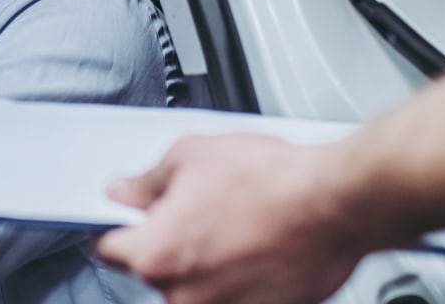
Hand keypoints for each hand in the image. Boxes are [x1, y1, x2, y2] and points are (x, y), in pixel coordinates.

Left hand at [96, 134, 389, 303]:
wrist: (336, 205)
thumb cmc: (273, 181)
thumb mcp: (191, 155)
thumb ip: (147, 180)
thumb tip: (125, 191)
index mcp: (156, 254)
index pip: (108, 248)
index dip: (118, 228)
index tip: (126, 222)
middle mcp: (184, 294)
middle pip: (155, 269)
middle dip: (169, 241)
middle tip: (199, 210)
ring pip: (195, 286)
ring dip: (207, 262)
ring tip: (237, 227)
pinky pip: (233, 295)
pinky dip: (239, 276)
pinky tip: (257, 246)